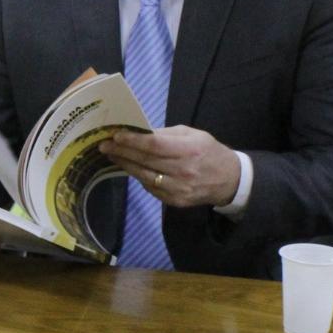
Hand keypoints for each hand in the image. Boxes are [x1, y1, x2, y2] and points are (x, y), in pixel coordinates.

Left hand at [99, 125, 240, 207]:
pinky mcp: (175, 201)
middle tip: (104, 145)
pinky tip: (130, 167)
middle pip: (146, 161)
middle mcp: (183, 171)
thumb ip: (166, 134)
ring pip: (144, 176)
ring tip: (112, 155)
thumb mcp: (192, 135)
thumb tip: (139, 131)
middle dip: (122, 152)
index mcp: (189, 150)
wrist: (229, 181)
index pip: (155, 145)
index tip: (116, 135)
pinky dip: (138, 176)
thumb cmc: (207, 152)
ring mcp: (178, 188)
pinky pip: (150, 187)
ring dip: (125, 164)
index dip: (133, 141)